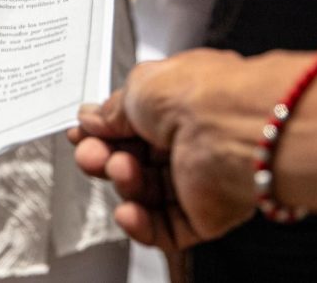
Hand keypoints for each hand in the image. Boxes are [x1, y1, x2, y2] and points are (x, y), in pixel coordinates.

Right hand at [70, 50, 306, 250]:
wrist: (234, 128)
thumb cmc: (198, 94)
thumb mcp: (137, 87)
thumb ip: (111, 110)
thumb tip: (92, 118)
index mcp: (180, 102)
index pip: (134, 124)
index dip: (104, 131)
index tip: (82, 134)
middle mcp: (192, 140)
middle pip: (135, 159)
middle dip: (105, 157)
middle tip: (92, 153)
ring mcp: (199, 178)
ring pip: (145, 193)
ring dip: (124, 184)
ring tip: (121, 169)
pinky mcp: (206, 214)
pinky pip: (165, 229)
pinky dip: (140, 224)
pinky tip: (128, 211)